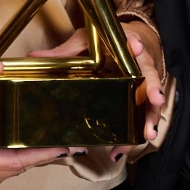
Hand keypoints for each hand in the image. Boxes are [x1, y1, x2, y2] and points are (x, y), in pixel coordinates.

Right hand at [0, 58, 68, 189]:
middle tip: (68, 141)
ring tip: (55, 143)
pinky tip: (33, 148)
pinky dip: (20, 161)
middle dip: (42, 154)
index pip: (15, 160)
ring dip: (32, 158)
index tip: (63, 147)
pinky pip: (6, 173)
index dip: (41, 154)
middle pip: (19, 167)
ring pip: (14, 171)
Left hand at [29, 19, 166, 158]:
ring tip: (147, 134)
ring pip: (151, 100)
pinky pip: (144, 114)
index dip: (136, 46)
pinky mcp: (142, 97)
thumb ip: (63, 51)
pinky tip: (126, 149)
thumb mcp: (85, 41)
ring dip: (150, 118)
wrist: (130, 41)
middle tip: (156, 101)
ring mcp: (144, 82)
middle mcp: (141, 63)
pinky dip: (138, 131)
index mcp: (125, 44)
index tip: (137, 47)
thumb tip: (32, 58)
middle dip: (153, 89)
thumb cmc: (105, 40)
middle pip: (151, 76)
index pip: (133, 43)